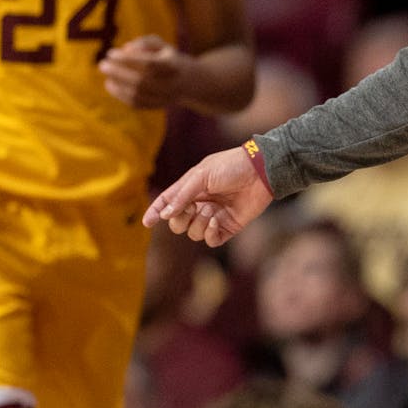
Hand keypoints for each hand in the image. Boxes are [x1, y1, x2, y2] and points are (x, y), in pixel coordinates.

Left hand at [100, 35, 188, 107]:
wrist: (188, 80)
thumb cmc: (167, 57)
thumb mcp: (160, 44)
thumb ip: (144, 42)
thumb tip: (126, 49)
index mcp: (173, 65)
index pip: (148, 64)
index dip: (127, 59)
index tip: (111, 53)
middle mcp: (171, 84)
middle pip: (140, 81)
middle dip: (118, 73)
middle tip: (102, 64)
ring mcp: (164, 98)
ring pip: (137, 94)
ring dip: (117, 84)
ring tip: (106, 74)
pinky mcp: (157, 106)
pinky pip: (136, 103)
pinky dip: (120, 95)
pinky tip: (110, 84)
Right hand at [142, 145, 271, 247]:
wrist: (261, 171)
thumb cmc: (231, 167)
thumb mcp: (202, 175)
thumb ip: (182, 195)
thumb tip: (165, 215)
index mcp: (191, 188)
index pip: (168, 202)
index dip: (156, 212)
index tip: (147, 222)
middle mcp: (200, 204)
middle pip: (178, 223)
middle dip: (180, 219)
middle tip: (193, 208)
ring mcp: (214, 216)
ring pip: (193, 233)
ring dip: (198, 224)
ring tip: (212, 211)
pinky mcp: (228, 227)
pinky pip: (211, 240)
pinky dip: (210, 234)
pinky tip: (217, 222)